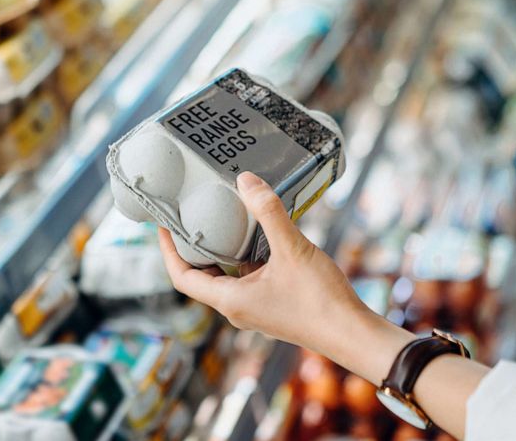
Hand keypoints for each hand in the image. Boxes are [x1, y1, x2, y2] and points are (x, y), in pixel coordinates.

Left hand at [159, 171, 413, 383]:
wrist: (353, 334)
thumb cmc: (321, 300)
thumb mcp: (292, 249)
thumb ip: (268, 213)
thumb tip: (246, 181)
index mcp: (230, 300)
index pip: (183, 277)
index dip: (167, 251)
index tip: (162, 225)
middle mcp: (237, 308)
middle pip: (201, 276)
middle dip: (194, 247)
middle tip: (190, 216)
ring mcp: (255, 309)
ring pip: (226, 277)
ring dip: (221, 251)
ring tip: (221, 219)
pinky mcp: (272, 305)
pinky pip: (247, 279)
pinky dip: (245, 258)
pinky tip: (258, 235)